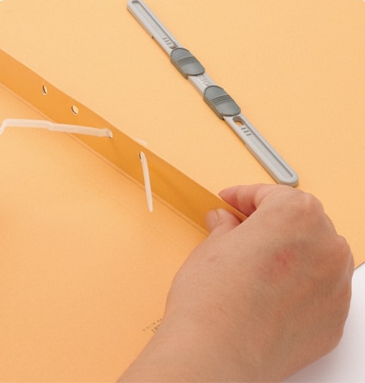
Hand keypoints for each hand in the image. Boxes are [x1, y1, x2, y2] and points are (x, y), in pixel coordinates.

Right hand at [120, 184, 353, 381]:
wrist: (217, 353)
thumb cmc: (212, 297)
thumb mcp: (212, 246)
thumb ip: (225, 226)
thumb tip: (225, 222)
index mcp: (295, 215)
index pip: (271, 193)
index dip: (244, 195)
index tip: (231, 202)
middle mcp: (325, 244)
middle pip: (300, 219)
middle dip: (270, 220)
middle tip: (240, 227)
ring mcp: (336, 284)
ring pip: (317, 252)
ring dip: (291, 249)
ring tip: (258, 259)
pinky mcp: (335, 319)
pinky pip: (321, 288)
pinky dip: (302, 282)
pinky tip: (272, 290)